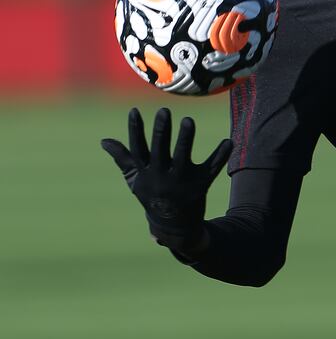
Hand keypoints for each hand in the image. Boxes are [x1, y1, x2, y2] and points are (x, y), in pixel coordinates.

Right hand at [101, 107, 231, 252]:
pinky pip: (211, 168)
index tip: (134, 111)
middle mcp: (162, 176)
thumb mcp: (135, 180)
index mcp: (146, 172)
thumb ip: (123, 159)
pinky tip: (228, 141)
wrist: (175, 227)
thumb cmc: (152, 197)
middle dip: (162, 131)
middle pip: (160, 150)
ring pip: (183, 157)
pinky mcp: (200, 185)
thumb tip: (104, 140)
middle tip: (164, 111)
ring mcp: (182, 181)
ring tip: (188, 121)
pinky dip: (220, 156)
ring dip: (186, 139)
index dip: (135, 130)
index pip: (138, 148)